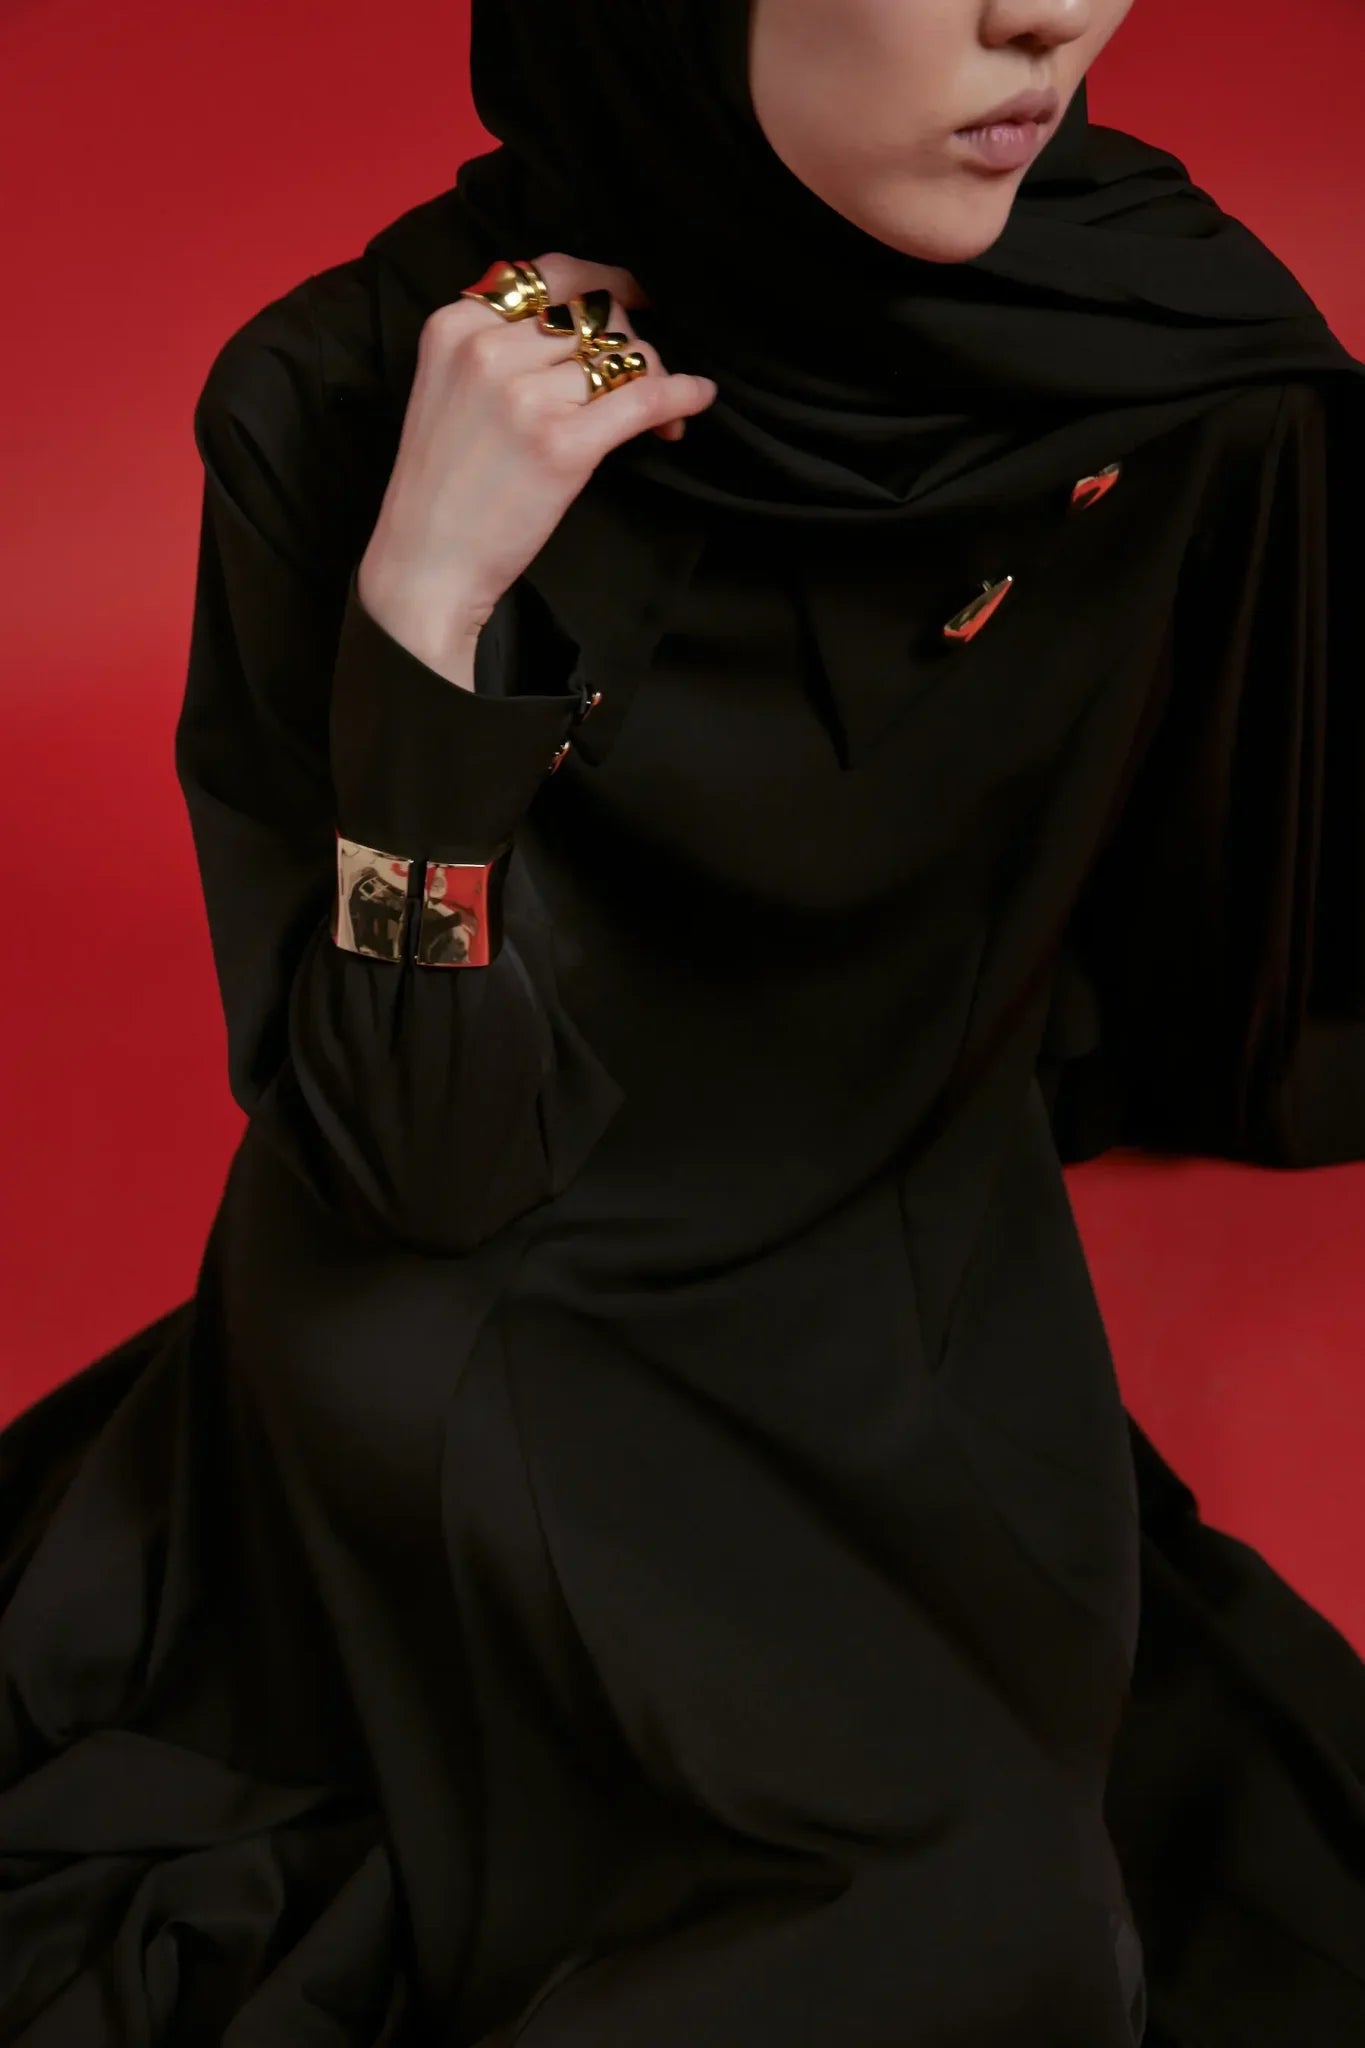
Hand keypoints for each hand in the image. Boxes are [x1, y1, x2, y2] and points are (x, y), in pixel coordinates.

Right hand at [356, 252, 717, 688]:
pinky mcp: (562, 444)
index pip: (552, 273)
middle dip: (630, 340)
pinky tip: (696, 400)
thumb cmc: (444, 485)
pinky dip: (680, 394)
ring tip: (658, 416)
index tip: (635, 298)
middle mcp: (487, 350)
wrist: (427, 564)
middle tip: (642, 377)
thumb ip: (499, 346)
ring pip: (623, 354)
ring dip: (654, 378)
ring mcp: (525, 396)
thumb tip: (589, 324)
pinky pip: (644, 398)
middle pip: (594, 313)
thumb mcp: (449, 388)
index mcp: (455, 326)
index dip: (604, 283)